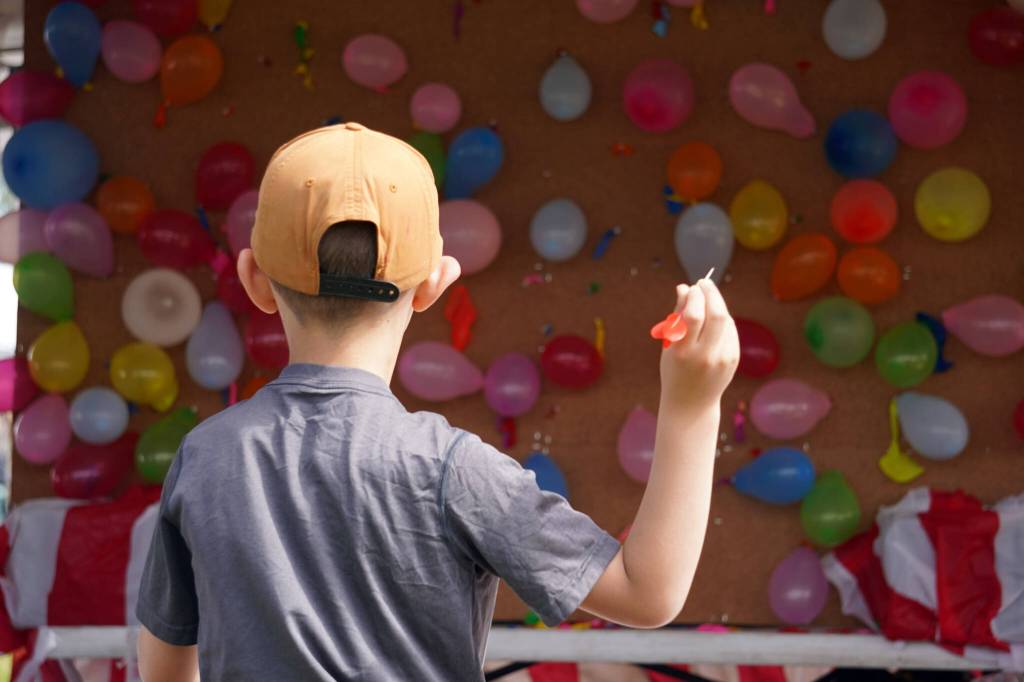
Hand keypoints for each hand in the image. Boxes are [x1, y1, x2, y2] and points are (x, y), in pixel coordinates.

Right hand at [659, 279, 739, 409]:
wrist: (690, 404)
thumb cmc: (674, 370)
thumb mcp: (669, 346)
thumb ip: (677, 316)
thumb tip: (684, 287)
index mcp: (683, 352)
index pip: (694, 315)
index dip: (695, 296)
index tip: (691, 288)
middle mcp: (705, 356)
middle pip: (717, 315)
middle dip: (711, 293)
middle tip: (704, 283)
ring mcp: (722, 359)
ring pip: (726, 320)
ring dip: (717, 304)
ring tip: (707, 301)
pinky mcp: (733, 360)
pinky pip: (731, 331)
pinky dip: (723, 320)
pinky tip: (713, 320)